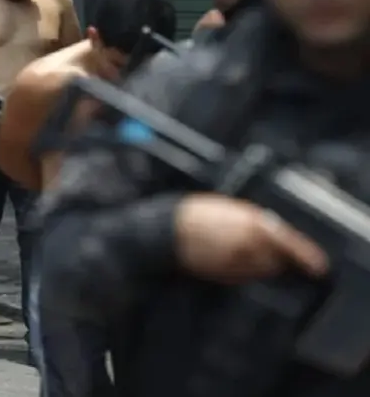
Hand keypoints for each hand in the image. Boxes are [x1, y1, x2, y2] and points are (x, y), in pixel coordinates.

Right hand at [174, 193, 329, 283]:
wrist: (165, 232)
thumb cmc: (194, 213)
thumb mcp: (230, 207)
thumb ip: (255, 220)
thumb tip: (275, 232)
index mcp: (252, 224)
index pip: (289, 242)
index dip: (306, 255)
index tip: (318, 266)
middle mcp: (248, 246)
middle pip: (277, 260)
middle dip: (280, 257)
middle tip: (274, 253)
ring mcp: (236, 263)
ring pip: (263, 271)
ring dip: (264, 265)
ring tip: (248, 253)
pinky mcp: (224, 276)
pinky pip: (246, 277)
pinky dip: (247, 271)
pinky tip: (235, 260)